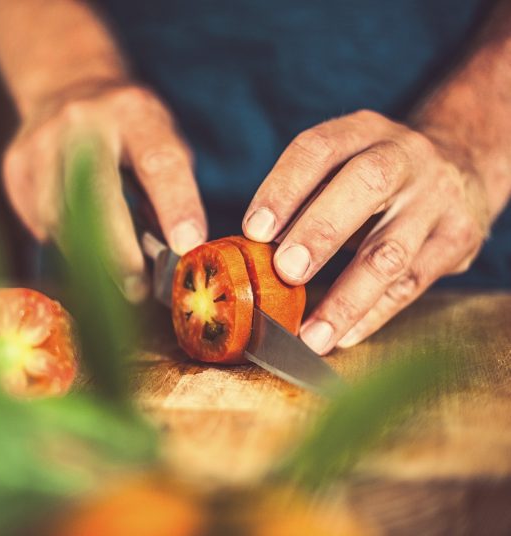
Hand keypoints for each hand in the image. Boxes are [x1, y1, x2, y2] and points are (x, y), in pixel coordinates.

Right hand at [3, 81, 206, 300]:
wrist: (67, 87)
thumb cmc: (128, 127)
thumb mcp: (160, 139)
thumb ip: (169, 187)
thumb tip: (172, 250)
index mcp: (133, 112)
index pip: (158, 162)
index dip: (175, 206)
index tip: (186, 245)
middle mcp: (82, 121)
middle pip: (98, 195)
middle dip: (119, 250)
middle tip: (136, 288)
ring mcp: (41, 141)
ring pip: (60, 217)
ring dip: (88, 256)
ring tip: (111, 277)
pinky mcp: (16, 164)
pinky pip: (39, 221)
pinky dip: (63, 241)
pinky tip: (78, 240)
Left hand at [242, 110, 490, 353]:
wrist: (462, 164)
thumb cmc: (375, 176)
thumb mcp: (343, 164)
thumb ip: (303, 198)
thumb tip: (250, 254)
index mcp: (362, 131)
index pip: (318, 150)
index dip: (284, 189)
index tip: (254, 231)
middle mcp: (405, 155)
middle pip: (365, 186)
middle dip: (321, 232)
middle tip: (286, 272)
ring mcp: (437, 197)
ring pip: (391, 250)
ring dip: (347, 297)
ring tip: (311, 335)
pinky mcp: (458, 238)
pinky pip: (412, 284)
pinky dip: (373, 315)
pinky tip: (342, 336)